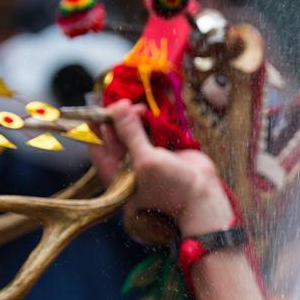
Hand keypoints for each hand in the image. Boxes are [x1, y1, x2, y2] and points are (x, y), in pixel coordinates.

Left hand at [89, 100, 233, 234]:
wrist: (202, 194)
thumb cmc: (170, 187)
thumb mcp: (145, 160)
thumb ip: (129, 133)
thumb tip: (117, 107)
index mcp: (115, 173)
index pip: (96, 145)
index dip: (97, 124)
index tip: (104, 106)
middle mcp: (125, 165)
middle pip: (113, 135)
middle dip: (117, 118)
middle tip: (126, 105)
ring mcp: (142, 156)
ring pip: (130, 130)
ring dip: (133, 117)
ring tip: (140, 108)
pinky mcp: (159, 149)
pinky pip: (148, 130)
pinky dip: (148, 120)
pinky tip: (150, 112)